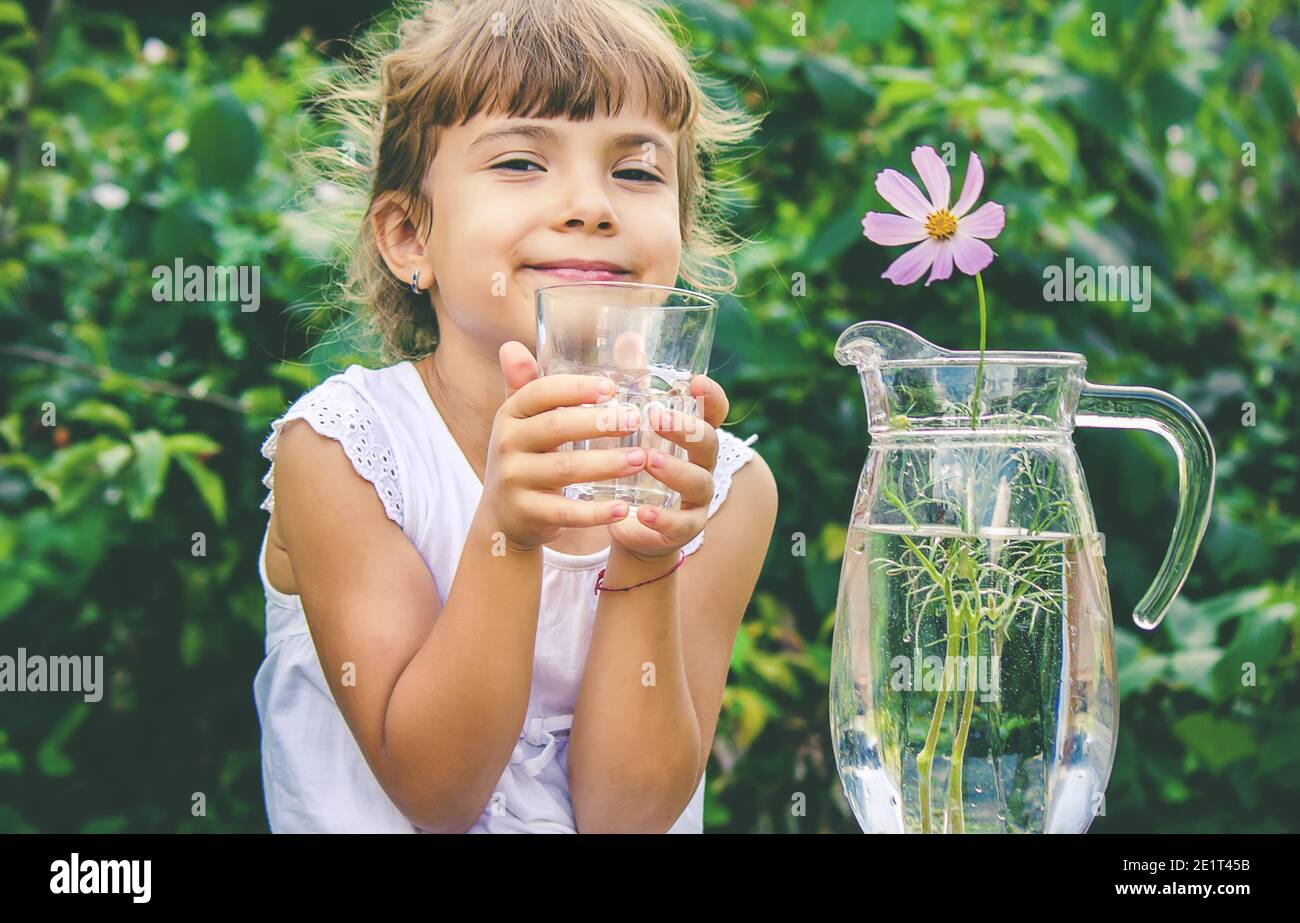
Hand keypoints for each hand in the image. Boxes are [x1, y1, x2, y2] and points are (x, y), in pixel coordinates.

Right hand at [483, 341, 643, 550]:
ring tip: (639, 459)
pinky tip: (622, 508)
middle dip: (599, 423)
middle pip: (556, 427)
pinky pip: (565, 513)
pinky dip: (595, 512)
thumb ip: (526, 386)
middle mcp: (506, 444)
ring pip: (566, 470)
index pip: (540, 392)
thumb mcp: (521, 422)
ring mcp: (515, 480)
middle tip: (635, 420)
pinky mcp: (527, 513)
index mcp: (510, 414)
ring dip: (606, 464)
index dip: (576, 388)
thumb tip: (513, 345)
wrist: (502, 517)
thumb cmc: (524, 457)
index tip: (611, 388)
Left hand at [607, 375, 728, 558]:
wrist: (633, 523)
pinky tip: (641, 513)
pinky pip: (681, 524)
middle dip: (686, 429)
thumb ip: (635, 386)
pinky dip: (663, 519)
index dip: (711, 396)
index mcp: (692, 436)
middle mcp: (702, 464)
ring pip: (699, 482)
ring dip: (675, 470)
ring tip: (648, 461)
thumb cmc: (636, 464)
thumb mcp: (632, 426)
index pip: (714, 412)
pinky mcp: (685, 528)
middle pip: (708, 442)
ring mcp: (697, 498)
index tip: (694, 381)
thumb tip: (629, 338)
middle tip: (657, 418)